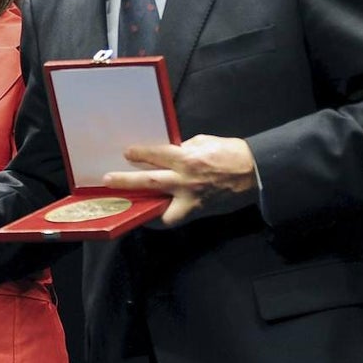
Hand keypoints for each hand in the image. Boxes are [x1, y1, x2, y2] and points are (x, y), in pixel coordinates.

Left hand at [102, 134, 257, 226]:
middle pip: (150, 181)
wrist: (254, 173)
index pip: (157, 155)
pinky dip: (164, 218)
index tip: (126, 152)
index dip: (140, 154)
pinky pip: (176, 219)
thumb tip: (167, 153)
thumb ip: (183, 149)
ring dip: (144, 211)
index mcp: (187, 158)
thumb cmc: (229, 152)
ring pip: (162, 211)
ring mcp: (191, 199)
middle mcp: (185, 180)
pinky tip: (153, 217)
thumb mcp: (203, 143)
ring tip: (128, 209)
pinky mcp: (198, 211)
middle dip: (127, 181)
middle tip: (108, 180)